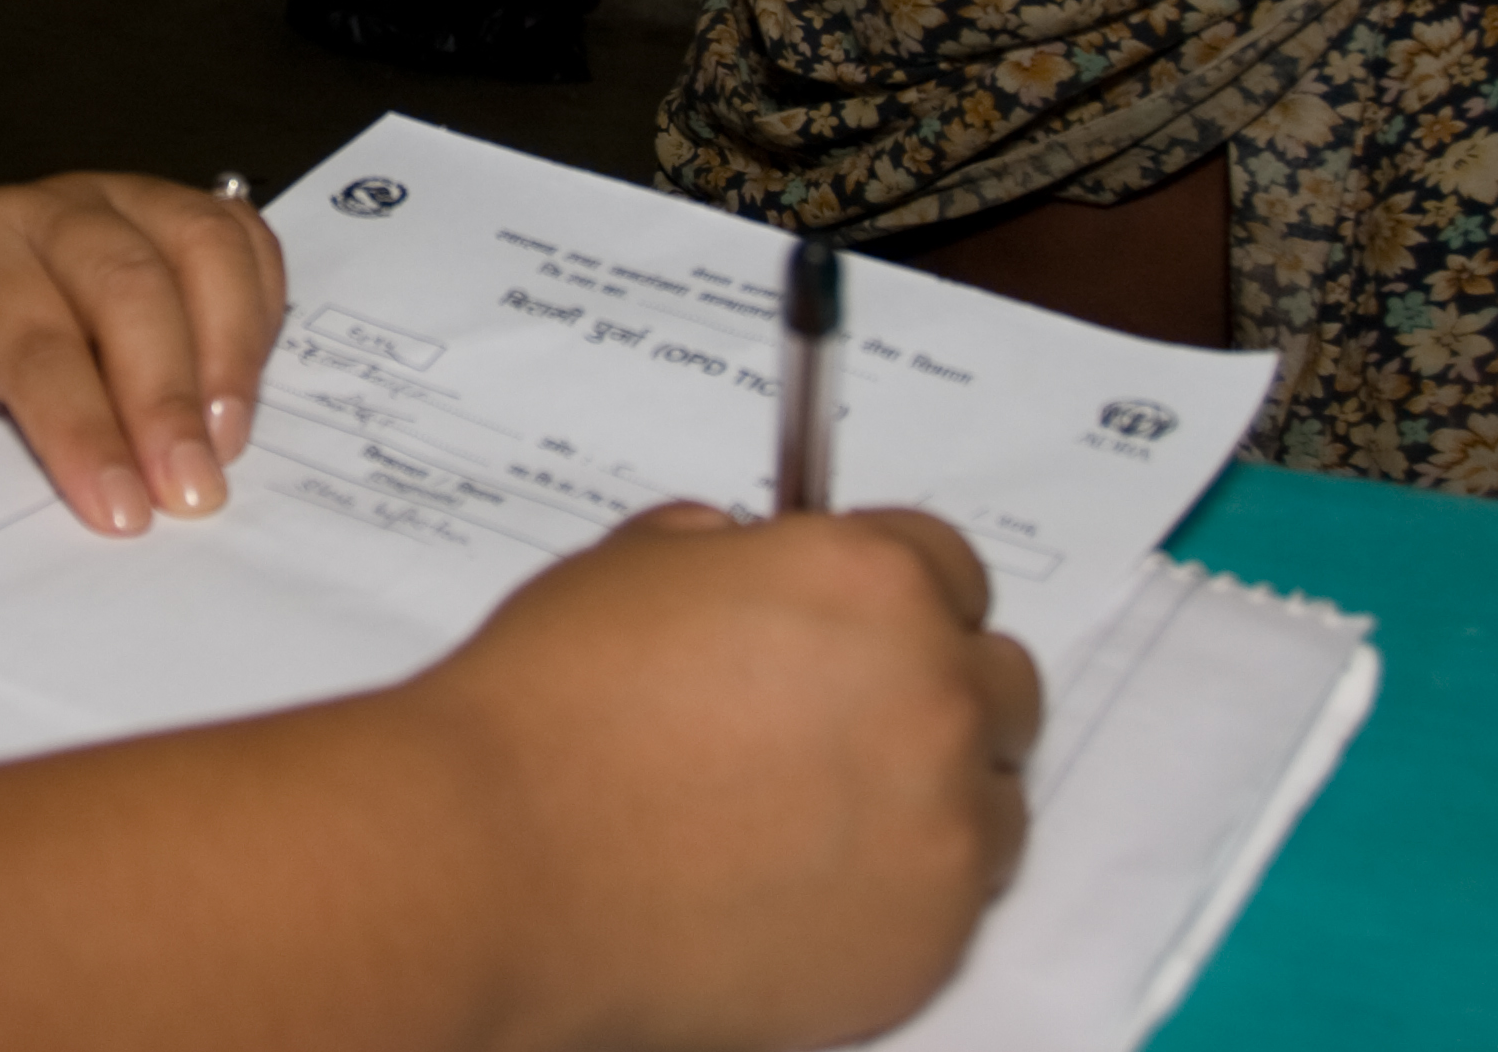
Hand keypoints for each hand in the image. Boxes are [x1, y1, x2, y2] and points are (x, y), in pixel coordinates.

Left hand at [0, 173, 282, 534]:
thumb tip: (22, 544)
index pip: (30, 338)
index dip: (80, 428)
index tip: (120, 512)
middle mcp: (44, 213)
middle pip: (125, 285)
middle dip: (165, 399)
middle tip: (192, 494)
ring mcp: (120, 200)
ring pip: (200, 246)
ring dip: (227, 355)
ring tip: (227, 447)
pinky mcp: (173, 212)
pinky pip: (242, 241)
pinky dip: (258, 315)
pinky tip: (243, 392)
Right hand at [404, 505, 1042, 1051]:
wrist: (500, 863)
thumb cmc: (546, 716)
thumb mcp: (633, 565)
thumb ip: (728, 556)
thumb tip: (748, 568)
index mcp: (870, 582)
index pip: (952, 569)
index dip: (896, 599)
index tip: (861, 634)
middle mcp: (930, 695)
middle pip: (998, 684)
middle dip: (931, 695)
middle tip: (844, 731)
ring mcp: (940, 827)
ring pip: (995, 805)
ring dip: (932, 803)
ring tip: (821, 821)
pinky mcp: (927, 942)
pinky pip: (957, 910)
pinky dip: (900, 898)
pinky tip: (805, 887)